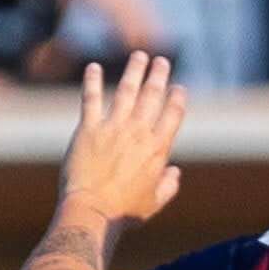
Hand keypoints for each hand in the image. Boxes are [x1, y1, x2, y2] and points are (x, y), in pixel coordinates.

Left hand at [58, 53, 187, 228]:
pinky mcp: (89, 129)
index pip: (173, 115)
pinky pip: (91, 99)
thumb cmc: (123, 212)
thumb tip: (175, 172)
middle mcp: (138, 133)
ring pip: (126, 91)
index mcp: (157, 149)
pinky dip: (92, 82)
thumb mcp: (154, 203)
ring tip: (139, 56)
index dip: (177, 99)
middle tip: (161, 61)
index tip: (179, 88)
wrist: (92, 211)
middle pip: (152, 96)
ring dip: (134, 71)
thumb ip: (168, 186)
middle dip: (158, 76)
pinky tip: (93, 67)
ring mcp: (113, 128)